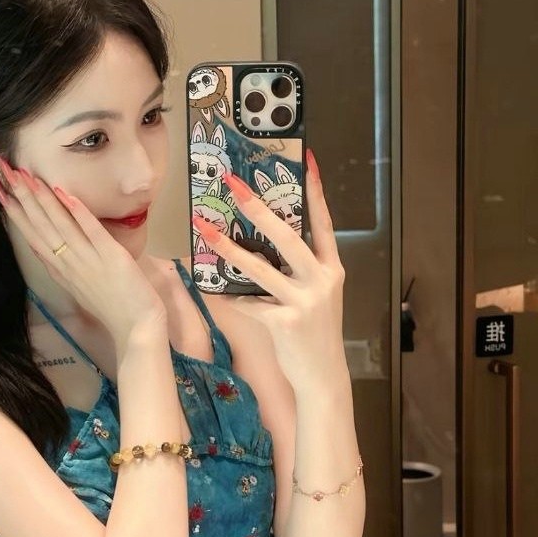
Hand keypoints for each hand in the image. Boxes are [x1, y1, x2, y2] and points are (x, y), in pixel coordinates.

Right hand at [0, 158, 166, 347]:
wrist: (136, 328)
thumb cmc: (111, 308)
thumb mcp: (77, 288)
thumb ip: (60, 267)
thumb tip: (41, 247)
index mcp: (60, 270)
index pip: (32, 236)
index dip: (15, 213)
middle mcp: (69, 263)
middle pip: (40, 226)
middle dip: (22, 197)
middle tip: (5, 171)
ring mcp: (89, 260)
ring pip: (60, 225)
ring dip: (43, 199)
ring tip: (27, 176)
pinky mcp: (112, 257)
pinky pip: (92, 231)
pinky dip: (78, 212)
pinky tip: (64, 193)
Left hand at [191, 151, 346, 389]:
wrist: (323, 376)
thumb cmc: (315, 333)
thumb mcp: (318, 295)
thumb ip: (300, 271)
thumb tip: (265, 244)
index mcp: (330, 269)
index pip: (323, 223)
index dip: (316, 191)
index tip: (307, 161)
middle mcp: (321, 280)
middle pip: (288, 236)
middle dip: (258, 208)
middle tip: (234, 186)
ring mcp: (305, 301)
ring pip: (261, 268)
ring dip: (229, 249)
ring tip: (206, 231)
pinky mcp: (286, 323)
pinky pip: (250, 303)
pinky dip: (231, 298)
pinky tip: (214, 291)